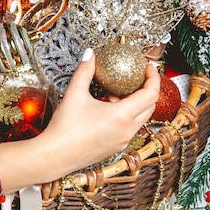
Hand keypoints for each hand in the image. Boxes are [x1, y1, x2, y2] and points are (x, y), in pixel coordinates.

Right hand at [0, 49, 159, 193]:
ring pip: (139, 118)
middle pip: (149, 106)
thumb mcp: (75, 94)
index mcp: (122, 116)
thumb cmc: (65, 127)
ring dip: (134, 103)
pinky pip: (129, 128)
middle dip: (146, 89)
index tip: (147, 67)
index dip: (153, 78)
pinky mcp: (116, 147)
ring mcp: (123, 140)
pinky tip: (106, 109)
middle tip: (136, 77)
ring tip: (115, 93)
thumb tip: (90, 54)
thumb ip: (85, 71)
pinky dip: (125, 115)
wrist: (56, 155)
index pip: (150, 94)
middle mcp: (128, 130)